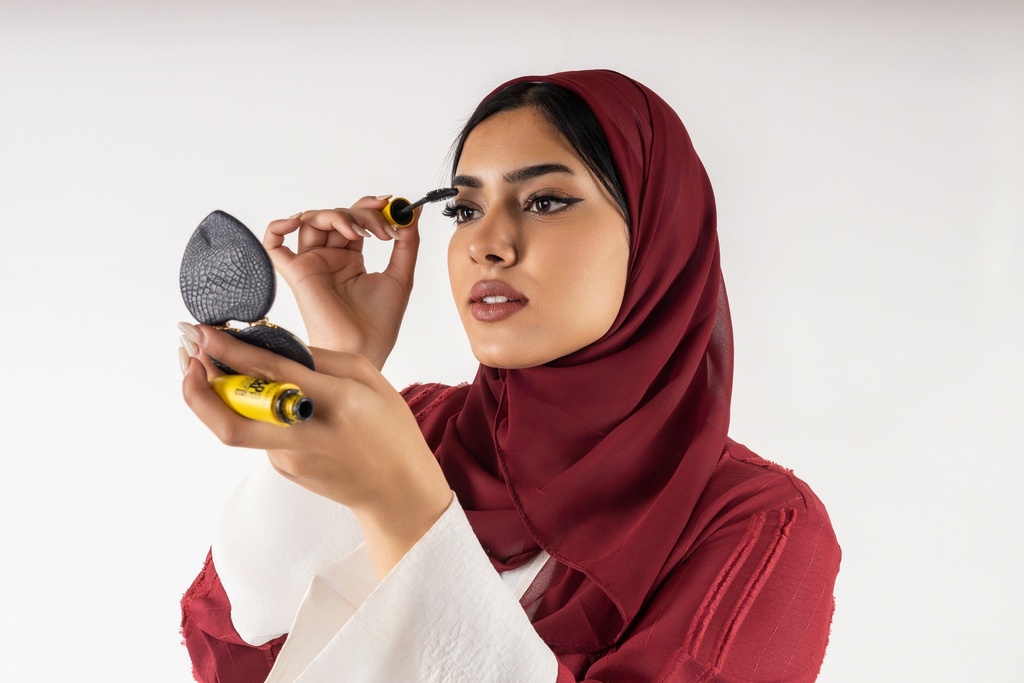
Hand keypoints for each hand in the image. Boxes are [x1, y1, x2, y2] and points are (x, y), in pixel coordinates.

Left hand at [179, 322, 452, 576]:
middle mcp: (306, 436)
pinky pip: (257, 432)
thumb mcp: (370, 379)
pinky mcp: (283, 469)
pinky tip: (254, 393)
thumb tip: (273, 345)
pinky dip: (247, 409)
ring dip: (215, 396)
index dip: (230, 352)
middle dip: (197, 390)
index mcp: (336, 403)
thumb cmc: (389, 430)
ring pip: (239, 424)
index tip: (204, 333)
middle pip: (231, 422)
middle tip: (184, 356)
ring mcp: (289, 458)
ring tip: (202, 365)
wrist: (396, 491)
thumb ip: (322, 359)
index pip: (271, 374)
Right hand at [263, 196, 419, 369]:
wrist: (363, 348)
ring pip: (312, 221)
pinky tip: (299, 221)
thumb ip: (408, 242)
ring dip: (336, 216)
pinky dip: (280, 225)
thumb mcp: (402, 275)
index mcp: (351, 260)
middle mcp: (329, 259)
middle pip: (335, 217)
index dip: (369, 208)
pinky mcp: (296, 273)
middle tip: (381, 227)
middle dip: (360, 213)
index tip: (390, 204)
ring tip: (360, 232)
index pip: (355, 220)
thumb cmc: (379, 323)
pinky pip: (273, 243)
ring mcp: (312, 264)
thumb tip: (414, 211)